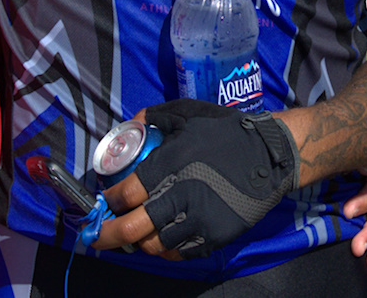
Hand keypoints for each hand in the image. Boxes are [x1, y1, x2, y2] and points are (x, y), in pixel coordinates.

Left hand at [92, 100, 298, 258]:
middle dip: (107, 234)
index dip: (109, 200)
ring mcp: (198, 221)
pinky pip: (180, 254)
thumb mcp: (189, 113)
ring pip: (153, 246)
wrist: (270, 155)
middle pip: (131, 228)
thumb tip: (133, 122)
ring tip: (132, 237)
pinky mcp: (215, 237)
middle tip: (96, 235)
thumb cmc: (228, 132)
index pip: (126, 194)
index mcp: (170, 165)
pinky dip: (165, 250)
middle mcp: (180, 196)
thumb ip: (157, 116)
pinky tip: (160, 241)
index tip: (105, 200)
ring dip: (138, 243)